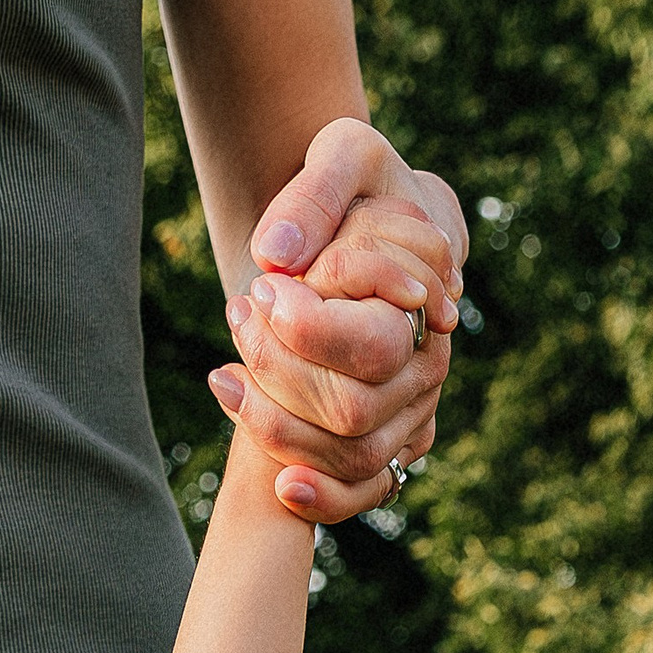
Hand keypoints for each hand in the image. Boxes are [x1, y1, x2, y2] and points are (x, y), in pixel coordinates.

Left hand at [212, 119, 466, 526]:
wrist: (376, 217)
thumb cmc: (362, 180)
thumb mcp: (344, 155)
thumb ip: (314, 198)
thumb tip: (274, 258)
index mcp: (427, 301)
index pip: (371, 345)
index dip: (307, 330)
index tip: (260, 290)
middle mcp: (429, 366)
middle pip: (354, 411)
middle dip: (278, 375)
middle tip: (236, 316)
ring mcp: (415, 410)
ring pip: (355, 457)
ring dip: (279, 428)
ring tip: (223, 374)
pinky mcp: (392, 440)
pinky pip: (365, 493)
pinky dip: (322, 497)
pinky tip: (278, 482)